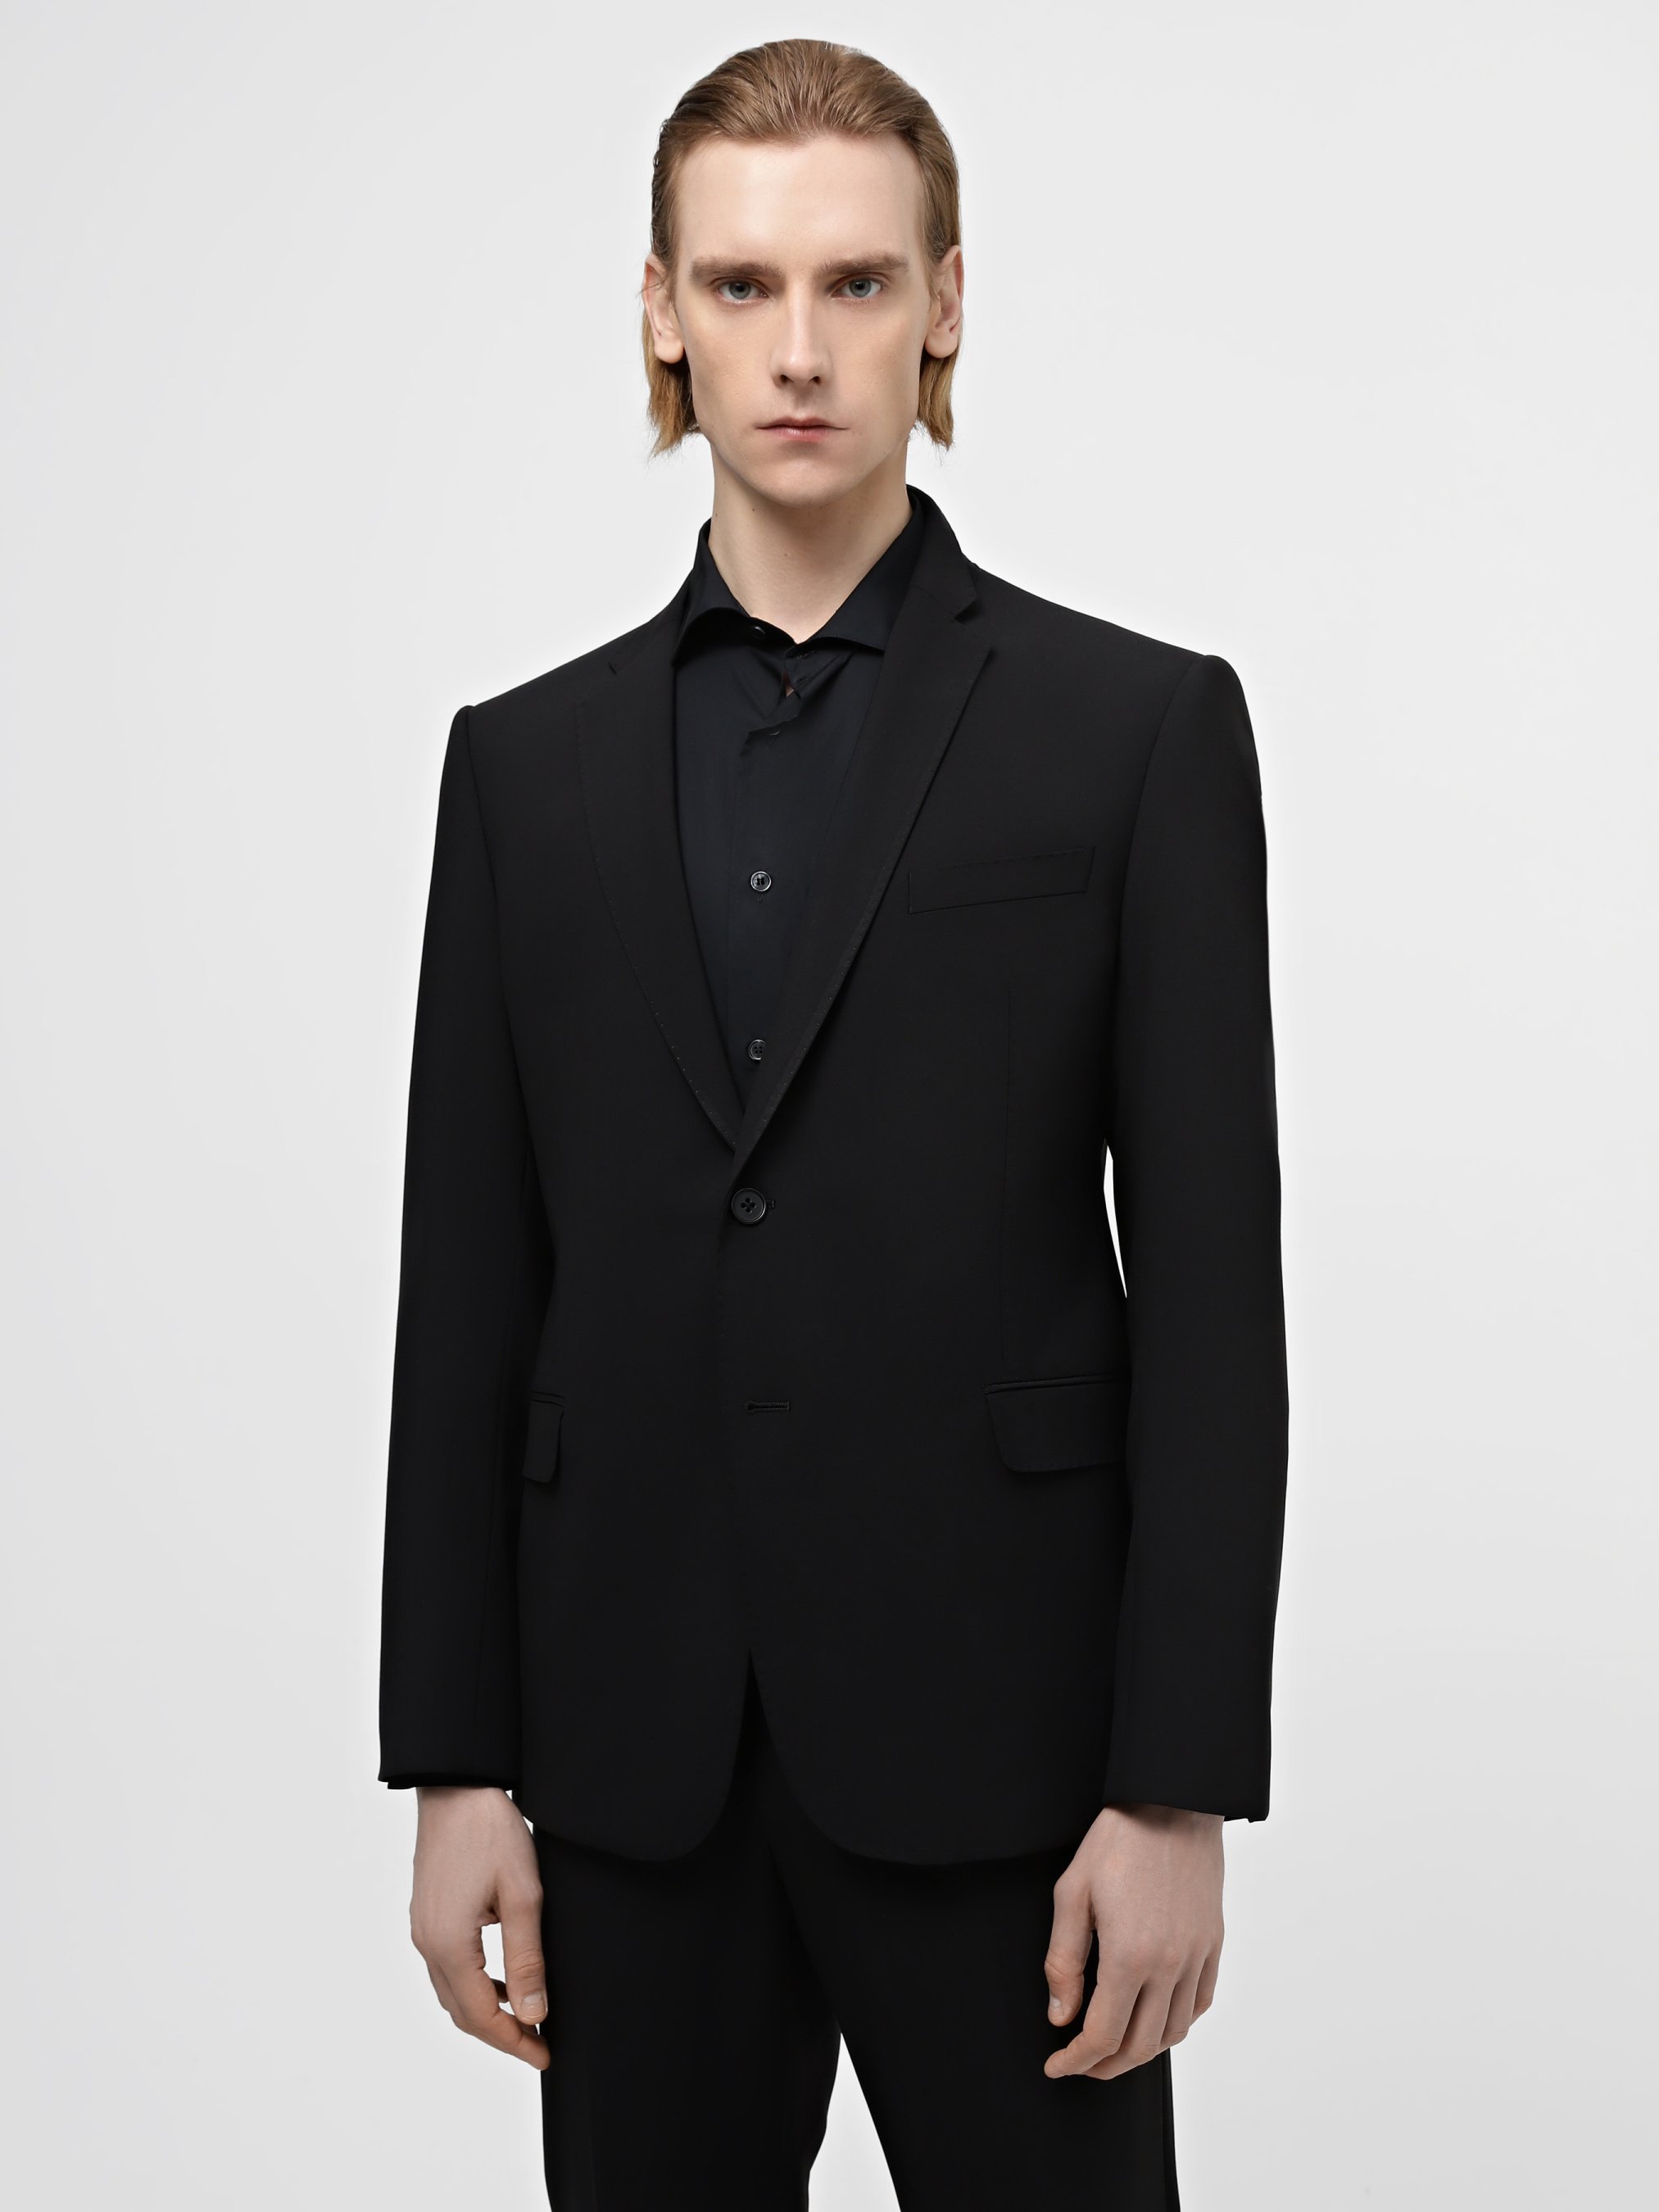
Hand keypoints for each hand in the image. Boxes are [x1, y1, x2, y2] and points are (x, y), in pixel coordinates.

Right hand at [410, 1786, 549, 2068]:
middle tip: (539, 2044)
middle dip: (501, 2034)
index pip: (481, 2017)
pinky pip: (448, 1967)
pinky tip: (503, 1978)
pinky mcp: (427, 1916)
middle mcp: (428, 1943)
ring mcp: (423, 1929)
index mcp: (449, 1944)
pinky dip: (475, 1985)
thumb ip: (527, 1959)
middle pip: (462, 2012)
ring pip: (453, 1992)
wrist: (457, 1788)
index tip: (546, 2055)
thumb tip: (532, 2014)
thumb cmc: (491, 1832)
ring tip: (527, 2016)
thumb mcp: (523, 1894)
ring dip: (487, 2011)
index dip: (514, 2042)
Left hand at [1043, 1803, 1223, 2080]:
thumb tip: (1060, 2016)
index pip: (1102, 2035)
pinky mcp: (1213, 1942)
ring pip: (1173, 2032)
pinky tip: (1156, 2019)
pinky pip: (1201, 2002)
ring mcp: (1197, 1956)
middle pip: (1140, 2045)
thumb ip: (1063, 1961)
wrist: (1172, 1801)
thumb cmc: (1118, 1840)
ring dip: (1141, 2051)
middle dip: (1104, 2066)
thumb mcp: (1072, 1893)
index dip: (1076, 2060)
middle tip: (1080, 2064)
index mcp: (1129, 1956)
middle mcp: (1170, 1965)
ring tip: (1114, 2048)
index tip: (1057, 2065)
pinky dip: (1177, 2024)